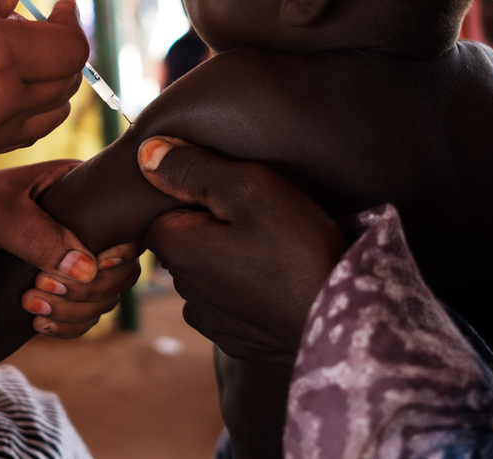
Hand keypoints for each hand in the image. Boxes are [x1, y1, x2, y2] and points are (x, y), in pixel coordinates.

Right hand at [0, 0, 88, 175]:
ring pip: (47, 114)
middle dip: (63, 49)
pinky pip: (16, 133)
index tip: (62, 2)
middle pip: (65, 83)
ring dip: (49, 82)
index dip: (73, 22)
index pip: (69, 48)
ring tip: (20, 51)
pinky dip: (25, 108)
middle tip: (42, 20)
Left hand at [0, 160, 104, 322]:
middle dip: (88, 288)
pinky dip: (67, 326)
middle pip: (120, 267)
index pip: (125, 220)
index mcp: (74, 189)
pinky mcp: (50, 293)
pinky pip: (81, 318)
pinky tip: (37, 322)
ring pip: (103, 296)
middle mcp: (77, 225)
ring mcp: (65, 261)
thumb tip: (86, 267)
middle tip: (41, 287)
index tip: (87, 265)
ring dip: (75, 310)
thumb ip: (39, 235)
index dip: (116, 250)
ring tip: (31, 305)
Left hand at [136, 136, 345, 359]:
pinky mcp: (237, 338)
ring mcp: (209, 319)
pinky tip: (279, 280)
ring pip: (208, 270)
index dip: (197, 192)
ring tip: (275, 249)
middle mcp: (182, 288)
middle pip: (186, 238)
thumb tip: (146, 153)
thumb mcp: (249, 189)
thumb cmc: (298, 249)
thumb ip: (193, 167)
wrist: (345, 323)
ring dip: (230, 256)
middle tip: (262, 218)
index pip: (162, 206)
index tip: (237, 195)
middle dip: (212, 224)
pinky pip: (231, 301)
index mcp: (174, 248)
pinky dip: (247, 288)